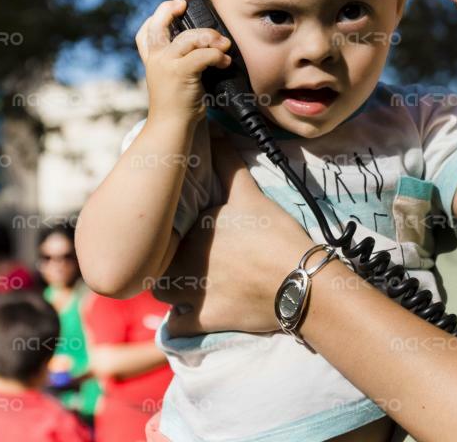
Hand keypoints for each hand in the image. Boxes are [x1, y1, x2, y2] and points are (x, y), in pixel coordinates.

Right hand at [134, 0, 232, 124]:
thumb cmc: (179, 104)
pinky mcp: (179, 73)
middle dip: (170, 9)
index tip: (175, 5)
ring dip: (209, 37)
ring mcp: (165, 65)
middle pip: (158, 25)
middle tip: (186, 6)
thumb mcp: (175, 77)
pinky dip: (217, 55)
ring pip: (188, 38)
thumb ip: (182, 59)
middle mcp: (155, 59)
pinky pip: (202, 55)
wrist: (171, 127)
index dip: (158, 14)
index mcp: (152, 59)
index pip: (146, 31)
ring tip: (223, 44)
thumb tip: (207, 41)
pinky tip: (225, 61)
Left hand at [152, 167, 310, 336]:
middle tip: (186, 255)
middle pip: (158, 260)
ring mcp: (188, 295)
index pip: (161, 230)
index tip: (178, 228)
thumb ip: (227, 164)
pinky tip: (190, 314)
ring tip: (187, 281)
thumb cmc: (273, 234)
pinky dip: (181, 321)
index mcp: (187, 231)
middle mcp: (179, 263)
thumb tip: (213, 131)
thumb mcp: (250, 194)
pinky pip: (177, 326)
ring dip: (170, 288)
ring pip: (162, 292)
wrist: (298, 281)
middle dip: (167, 258)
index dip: (168, 230)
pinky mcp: (202, 321)